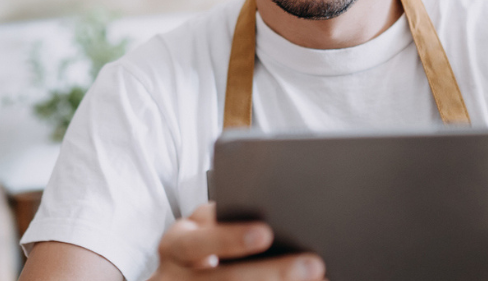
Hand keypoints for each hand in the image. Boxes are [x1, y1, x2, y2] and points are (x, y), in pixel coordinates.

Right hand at [150, 202, 326, 280]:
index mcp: (174, 247)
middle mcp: (176, 279)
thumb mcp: (198, 227)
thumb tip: (268, 213)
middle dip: (272, 272)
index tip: (266, 233)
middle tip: (313, 264)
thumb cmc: (197, 245)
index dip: (231, 239)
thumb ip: (219, 219)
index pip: (199, 242)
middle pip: (225, 280)